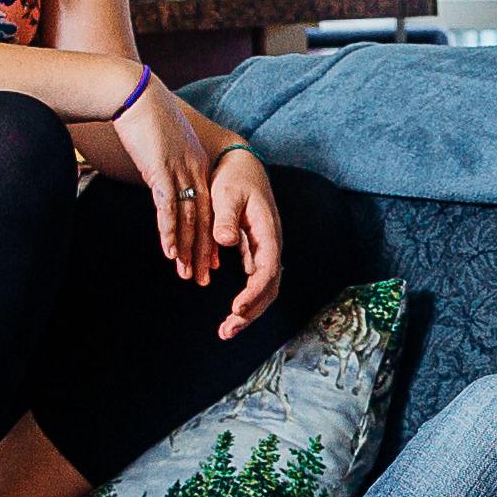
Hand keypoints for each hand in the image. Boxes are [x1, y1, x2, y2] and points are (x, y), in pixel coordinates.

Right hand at [102, 63, 214, 275]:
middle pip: (203, 217)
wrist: (131, 92)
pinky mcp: (161, 169)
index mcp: (196, 161)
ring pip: (188, 218)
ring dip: (187, 249)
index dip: (210, 235)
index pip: (208, 206)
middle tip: (204, 277)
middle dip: (203, 251)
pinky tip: (169, 251)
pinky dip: (169, 232)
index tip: (212, 259)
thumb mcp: (161, 142)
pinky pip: (167, 208)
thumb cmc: (141, 114)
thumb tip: (159, 173)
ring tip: (187, 274)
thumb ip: (165, 161)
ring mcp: (179, 169)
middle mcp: (194, 168)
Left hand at [202, 147, 287, 337]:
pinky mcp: (256, 253)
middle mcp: (271, 245)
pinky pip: (256, 282)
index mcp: (268, 231)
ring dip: (249, 312)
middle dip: (252, 312)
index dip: (254, 292)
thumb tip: (226, 240)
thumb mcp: (226, 193)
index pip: (268, 269)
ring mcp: (265, 250)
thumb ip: (225, 217)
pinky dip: (246, 301)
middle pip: (270, 287)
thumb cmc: (233, 178)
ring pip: (265, 289)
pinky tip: (231, 315)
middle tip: (227, 330)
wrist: (240, 165)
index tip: (235, 308)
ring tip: (226, 330)